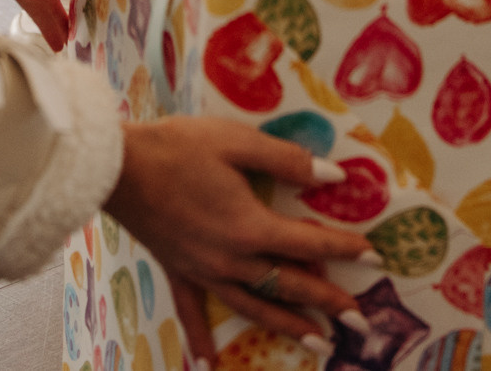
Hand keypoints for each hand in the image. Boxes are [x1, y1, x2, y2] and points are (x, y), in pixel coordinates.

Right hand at [105, 117, 371, 356]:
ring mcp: (203, 270)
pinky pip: (191, 311)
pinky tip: (206, 363)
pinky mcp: (177, 269)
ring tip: (319, 343)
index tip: (374, 256)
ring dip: (288, 327)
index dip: (344, 249)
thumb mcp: (237, 142)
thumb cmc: (178, 147)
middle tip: (360, 321)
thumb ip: (287, 161)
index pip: (309, 244)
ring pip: (254, 306)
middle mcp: (232, 260)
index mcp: (250, 227)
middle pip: (290, 286)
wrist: (117, 167)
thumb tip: (332, 175)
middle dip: (328, 303)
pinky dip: (199, 337)